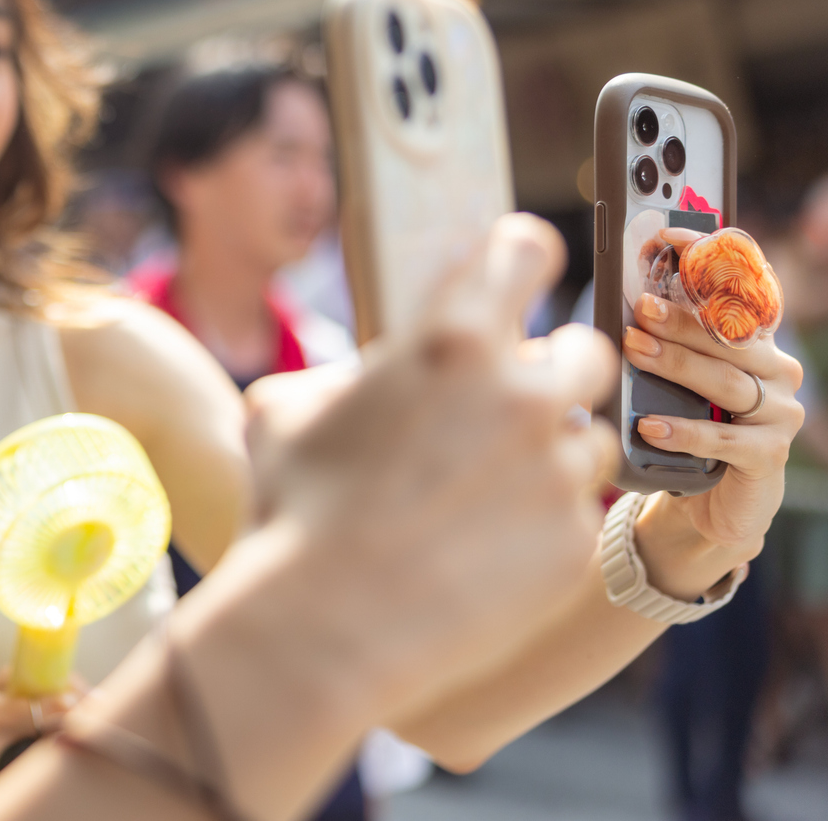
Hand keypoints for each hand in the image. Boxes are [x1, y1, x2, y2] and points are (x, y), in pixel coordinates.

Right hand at [243, 214, 619, 716]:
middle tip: (514, 398)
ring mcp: (557, 470)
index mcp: (452, 340)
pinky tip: (483, 547)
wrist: (325, 624)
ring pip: (589, 438)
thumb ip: (341, 374)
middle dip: (556, 367)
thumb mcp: (285, 409)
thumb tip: (364, 379)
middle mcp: (522, 393)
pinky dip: (539, 525)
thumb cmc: (293, 507)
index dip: (521, 256)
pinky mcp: (573, 540)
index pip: (525, 250)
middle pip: (587, 348)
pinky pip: (574, 514)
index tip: (517, 271)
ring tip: (486, 489)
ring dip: (549, 455)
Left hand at [623, 279, 802, 583]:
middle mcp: (773, 369)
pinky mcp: (769, 455)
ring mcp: (778, 412)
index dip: (711, 260)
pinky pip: (726, 439)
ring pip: (727, 381)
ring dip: (677, 365)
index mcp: (750, 341)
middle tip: (637, 310)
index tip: (672, 236)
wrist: (709, 501)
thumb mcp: (665, 379)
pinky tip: (650, 426)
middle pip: (728, 336)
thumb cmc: (681, 425)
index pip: (739, 291)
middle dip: (679, 320)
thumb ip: (654, 341)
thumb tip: (607, 308)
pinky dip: (685, 431)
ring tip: (635, 352)